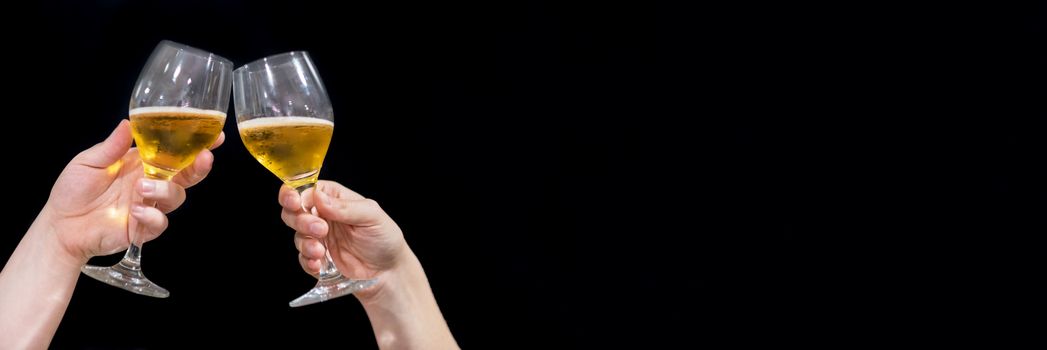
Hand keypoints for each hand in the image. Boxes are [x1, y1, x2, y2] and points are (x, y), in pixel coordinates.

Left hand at [40, 120, 222, 263]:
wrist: (60, 225)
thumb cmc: (73, 190)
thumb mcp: (88, 162)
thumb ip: (111, 147)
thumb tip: (128, 124)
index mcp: (142, 163)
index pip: (175, 153)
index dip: (197, 145)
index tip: (215, 137)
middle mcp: (151, 182)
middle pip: (187, 175)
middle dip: (199, 167)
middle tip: (203, 158)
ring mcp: (149, 206)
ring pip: (176, 196)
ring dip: (165, 190)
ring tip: (142, 188)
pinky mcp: (143, 228)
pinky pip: (160, 222)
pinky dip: (152, 215)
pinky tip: (135, 210)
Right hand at [278, 180, 407, 300]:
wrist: (388, 270)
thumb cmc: (384, 237)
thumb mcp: (371, 215)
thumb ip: (345, 207)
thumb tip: (319, 197)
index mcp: (334, 198)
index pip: (306, 189)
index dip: (294, 194)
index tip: (296, 203)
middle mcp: (323, 215)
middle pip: (293, 211)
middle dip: (300, 220)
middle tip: (320, 230)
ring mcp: (319, 237)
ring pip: (296, 235)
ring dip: (305, 243)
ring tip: (321, 251)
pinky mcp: (318, 257)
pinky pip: (302, 258)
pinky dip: (307, 261)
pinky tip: (319, 264)